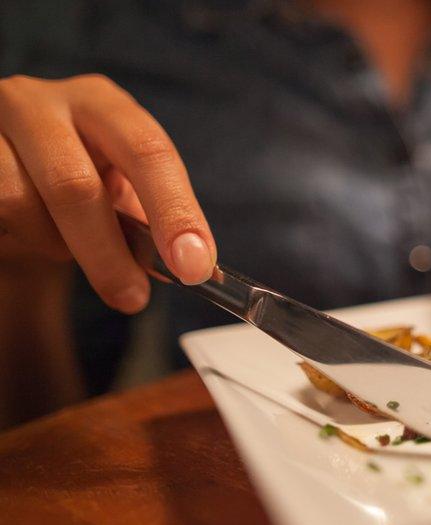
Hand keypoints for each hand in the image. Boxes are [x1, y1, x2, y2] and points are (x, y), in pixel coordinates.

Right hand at [0, 74, 215, 312]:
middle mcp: (40, 102)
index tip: (193, 267)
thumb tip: (191, 263)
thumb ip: (152, 216)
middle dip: (108, 253)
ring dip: (56, 246)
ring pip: (21, 204)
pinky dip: (24, 238)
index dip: (174, 212)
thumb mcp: (118, 179)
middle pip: (75, 184)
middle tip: (132, 298)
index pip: (148, 152)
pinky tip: (34, 235)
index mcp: (101, 103)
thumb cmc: (76, 168)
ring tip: (70, 249)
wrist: (6, 157)